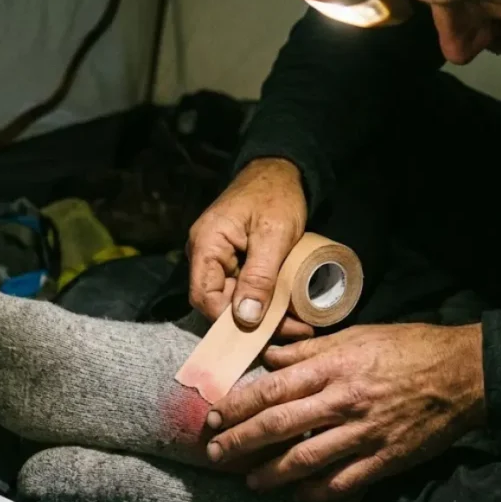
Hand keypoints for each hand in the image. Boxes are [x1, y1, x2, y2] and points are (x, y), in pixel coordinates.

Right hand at [187, 158, 312, 339]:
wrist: (280, 169)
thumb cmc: (276, 195)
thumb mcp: (273, 236)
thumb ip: (259, 277)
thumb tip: (246, 319)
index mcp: (206, 246)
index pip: (204, 297)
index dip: (229, 321)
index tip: (264, 332)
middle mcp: (204, 254)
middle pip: (218, 302)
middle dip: (253, 322)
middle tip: (293, 329)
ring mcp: (217, 257)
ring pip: (232, 298)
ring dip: (262, 314)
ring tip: (296, 322)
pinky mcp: (232, 259)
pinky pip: (241, 287)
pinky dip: (263, 300)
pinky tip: (286, 308)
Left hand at [205, 323, 485, 501]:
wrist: (466, 373)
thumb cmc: (408, 347)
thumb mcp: (355, 336)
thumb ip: (308, 351)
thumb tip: (269, 359)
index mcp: (333, 368)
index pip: (271, 390)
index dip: (236, 407)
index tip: (212, 418)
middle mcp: (342, 402)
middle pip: (278, 426)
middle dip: (240, 443)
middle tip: (215, 454)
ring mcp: (364, 434)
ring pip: (305, 460)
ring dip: (270, 474)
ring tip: (249, 481)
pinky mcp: (385, 459)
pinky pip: (343, 482)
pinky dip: (317, 493)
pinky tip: (298, 497)